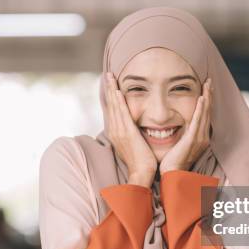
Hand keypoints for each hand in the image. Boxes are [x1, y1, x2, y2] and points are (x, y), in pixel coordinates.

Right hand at [103, 72, 156, 186]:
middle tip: (107, 74)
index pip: (112, 110)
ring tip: (110, 77)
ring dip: (112, 90)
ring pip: (114, 106)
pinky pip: (122, 113)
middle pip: (110, 105)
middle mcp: (115, 130)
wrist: (141, 174)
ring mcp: (119, 132)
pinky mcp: (127, 133)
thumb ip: (132, 135)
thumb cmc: (141, 162)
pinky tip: (118, 91)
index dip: (111, 96)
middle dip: (109, 88)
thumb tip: (134, 129)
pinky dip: (119, 101)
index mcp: (116, 133)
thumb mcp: (133, 145)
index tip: (110, 84)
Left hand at [159, 78, 212, 173]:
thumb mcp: (179, 145)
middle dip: (209, 95)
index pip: (204, 115)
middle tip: (209, 80)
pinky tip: (202, 98)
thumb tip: (174, 126)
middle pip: (207, 111)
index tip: (205, 89)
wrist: (172, 175)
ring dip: (206, 97)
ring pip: (204, 113)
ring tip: (207, 84)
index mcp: (200, 138)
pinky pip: (197, 121)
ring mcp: (199, 138)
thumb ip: (181, 135)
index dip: (206, 101)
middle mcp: (203, 137)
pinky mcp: (192, 139)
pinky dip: (200, 109)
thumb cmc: (173, 162)